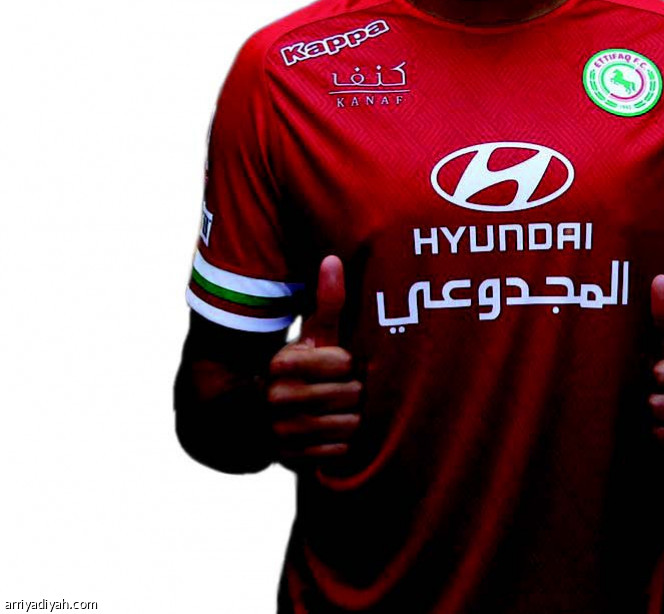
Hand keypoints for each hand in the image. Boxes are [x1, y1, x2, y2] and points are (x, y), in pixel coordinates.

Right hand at [267, 256, 361, 475]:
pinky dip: (342, 442)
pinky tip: (332, 430)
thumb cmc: (300, 367)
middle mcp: (276, 400)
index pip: (342, 363)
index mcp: (280, 365)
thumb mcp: (311, 335)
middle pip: (349, 395)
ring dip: (351, 417)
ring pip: (348, 425)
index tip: (338, 361)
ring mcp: (281, 434)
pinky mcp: (290, 461)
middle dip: (352, 391)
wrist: (256, 417)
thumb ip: (327, 301)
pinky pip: (339, 451)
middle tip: (344, 388)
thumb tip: (332, 259)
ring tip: (340, 408)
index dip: (346, 362)